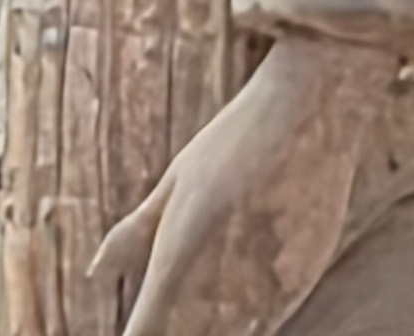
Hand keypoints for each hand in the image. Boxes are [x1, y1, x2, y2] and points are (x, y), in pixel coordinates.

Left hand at [88, 32, 391, 335]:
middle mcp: (223, 276)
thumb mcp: (179, 177)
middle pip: (190, 332)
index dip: (138, 335)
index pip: (147, 328)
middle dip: (180, 323)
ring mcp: (271, 281)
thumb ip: (135, 232)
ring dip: (219, 319)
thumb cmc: (239, 133)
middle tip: (182, 290)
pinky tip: (255, 272)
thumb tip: (96, 272)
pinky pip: (272, 313)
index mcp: (179, 252)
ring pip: (235, 329)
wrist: (316, 102)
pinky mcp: (306, 275)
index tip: (136, 331)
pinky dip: (258, 309)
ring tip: (220, 275)